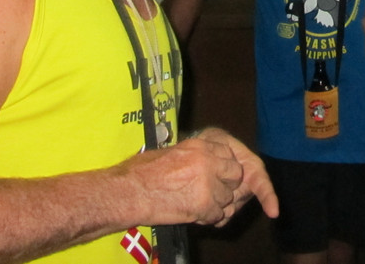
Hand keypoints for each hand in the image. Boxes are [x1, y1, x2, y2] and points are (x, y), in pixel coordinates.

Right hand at [126, 127, 276, 227]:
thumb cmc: (140, 173)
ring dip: (215, 203)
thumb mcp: (169, 152)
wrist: (129, 192)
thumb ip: (192, 156)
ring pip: (227, 198)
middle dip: (226, 185)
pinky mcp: (203, 204)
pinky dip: (206, 218)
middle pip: (235, 174)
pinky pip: (216, 215)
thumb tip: (202, 160)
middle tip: (212, 192)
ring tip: (197, 204)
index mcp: (199, 146)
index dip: (224, 167)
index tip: (218, 174)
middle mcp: (207, 162)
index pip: (229, 154)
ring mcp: (207, 184)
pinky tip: (192, 214)